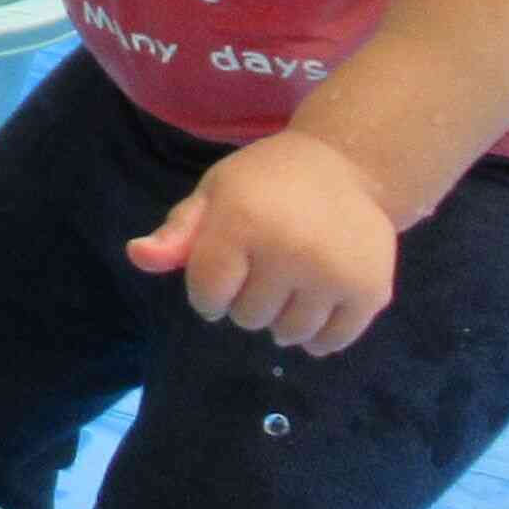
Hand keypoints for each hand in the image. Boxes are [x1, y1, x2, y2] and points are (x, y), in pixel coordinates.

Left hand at [128, 129, 404, 353]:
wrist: (347, 166)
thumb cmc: (267, 182)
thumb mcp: (214, 194)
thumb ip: (177, 233)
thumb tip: (138, 256)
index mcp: (242, 222)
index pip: (206, 296)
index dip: (208, 289)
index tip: (224, 266)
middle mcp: (290, 249)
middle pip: (248, 318)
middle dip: (247, 299)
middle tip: (266, 263)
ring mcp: (334, 273)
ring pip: (288, 335)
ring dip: (282, 318)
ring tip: (293, 279)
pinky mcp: (370, 291)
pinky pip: (330, 342)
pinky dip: (318, 335)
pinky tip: (317, 302)